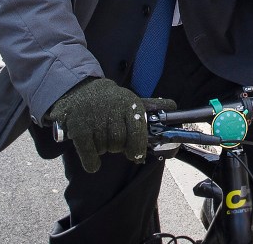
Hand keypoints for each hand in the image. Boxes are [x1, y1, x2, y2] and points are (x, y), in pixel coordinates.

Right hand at [46, 78, 174, 172]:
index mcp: (130, 105)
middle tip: (112, 137)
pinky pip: (90, 156)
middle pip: (120, 144)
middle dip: (118, 146)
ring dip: (103, 148)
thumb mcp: (131, 100)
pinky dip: (92, 162)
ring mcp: (95, 120)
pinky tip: (92, 157)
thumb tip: (173, 107)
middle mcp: (113, 111)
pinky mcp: (79, 130)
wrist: (80, 90)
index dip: (137, 148)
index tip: (135, 154)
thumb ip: (152, 107)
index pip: (138, 133)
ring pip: (106, 149)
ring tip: (99, 135)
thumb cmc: (111, 100)